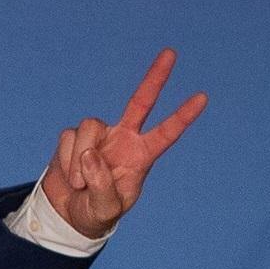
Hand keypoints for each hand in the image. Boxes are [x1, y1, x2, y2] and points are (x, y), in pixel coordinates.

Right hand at [37, 48, 206, 241]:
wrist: (67, 215)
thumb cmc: (96, 213)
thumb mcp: (105, 209)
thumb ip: (101, 185)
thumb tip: (89, 153)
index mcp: (141, 156)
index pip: (166, 133)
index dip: (182, 116)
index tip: (202, 98)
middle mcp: (123, 139)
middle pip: (141, 101)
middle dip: (155, 78)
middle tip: (172, 53)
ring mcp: (99, 136)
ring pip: (89, 126)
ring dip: (80, 158)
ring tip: (79, 184)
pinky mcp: (73, 138)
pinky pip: (68, 139)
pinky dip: (66, 160)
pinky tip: (70, 178)